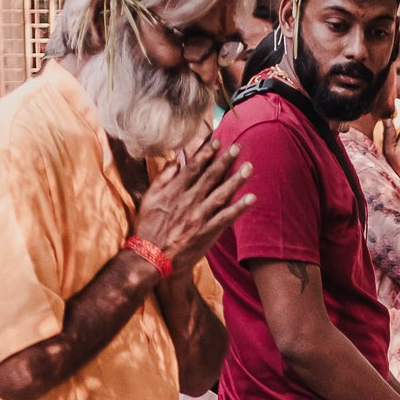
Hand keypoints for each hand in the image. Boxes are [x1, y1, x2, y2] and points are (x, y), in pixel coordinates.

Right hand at [132, 131, 253, 274]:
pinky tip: (251, 198)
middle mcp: (188, 201)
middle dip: (225, 160)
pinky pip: (226, 218)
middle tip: (238, 147)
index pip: (193, 167)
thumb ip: (163, 178)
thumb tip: (176, 160)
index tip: (217, 141)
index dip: (206, 152)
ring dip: (236, 180)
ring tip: (249, 167)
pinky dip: (239, 208)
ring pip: (221, 194)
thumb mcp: (149, 198)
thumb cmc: (148, 228)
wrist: (151, 258)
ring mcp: (198, 217)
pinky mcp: (206, 232)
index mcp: (174, 191)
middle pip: (210, 176)